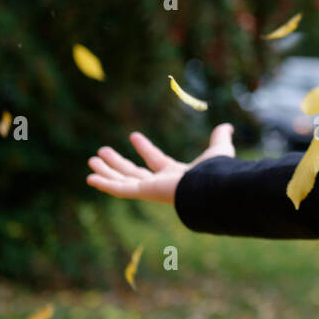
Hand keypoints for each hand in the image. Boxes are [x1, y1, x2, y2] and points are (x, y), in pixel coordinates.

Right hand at [86, 123, 235, 204]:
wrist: (212, 187)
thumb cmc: (216, 172)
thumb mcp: (218, 150)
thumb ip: (220, 139)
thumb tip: (228, 126)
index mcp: (176, 175)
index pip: (156, 160)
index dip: (145, 148)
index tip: (134, 136)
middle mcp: (160, 184)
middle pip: (133, 173)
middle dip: (117, 163)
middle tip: (101, 151)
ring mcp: (150, 190)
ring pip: (122, 180)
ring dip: (107, 171)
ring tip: (91, 160)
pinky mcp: (144, 193)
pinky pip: (120, 190)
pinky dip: (105, 183)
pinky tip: (90, 178)